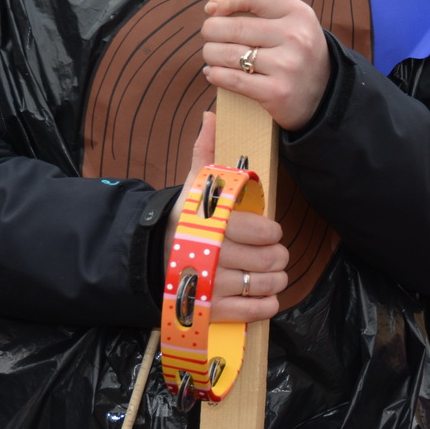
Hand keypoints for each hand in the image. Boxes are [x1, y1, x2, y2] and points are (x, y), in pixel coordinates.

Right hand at [165, 112, 288, 322]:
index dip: (271, 232)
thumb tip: (211, 116)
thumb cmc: (183, 219)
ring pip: (260, 284)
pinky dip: (266, 306)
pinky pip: (249, 311)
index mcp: (207, 220)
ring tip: (275, 273)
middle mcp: (208, 252)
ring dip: (276, 280)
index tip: (272, 231)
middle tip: (278, 254)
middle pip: (264, 258)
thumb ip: (206, 153)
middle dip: (278, 256)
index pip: (255, 228)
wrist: (151, 256)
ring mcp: (209, 282)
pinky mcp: (210, 309)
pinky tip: (269, 298)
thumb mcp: (192, 185)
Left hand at [201, 0, 330, 130]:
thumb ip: (262, 8)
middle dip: (211, 31)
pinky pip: (233, 79)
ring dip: (211, 54)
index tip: (213, 9)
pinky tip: (213, 73)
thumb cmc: (297, 54)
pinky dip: (216, 75)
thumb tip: (213, 8)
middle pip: (234, 26)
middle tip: (209, 36)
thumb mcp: (293, 23)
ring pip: (228, 54)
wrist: (325, 96)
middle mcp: (295, 38)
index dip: (227, 0)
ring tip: (211, 55)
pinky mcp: (277, 92)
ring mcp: (287, 66)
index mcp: (299, 14)